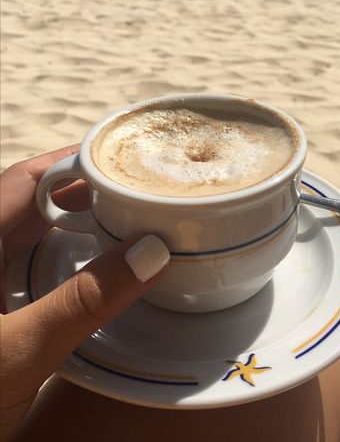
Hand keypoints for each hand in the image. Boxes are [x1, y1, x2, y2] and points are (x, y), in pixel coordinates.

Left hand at [0, 146, 169, 439]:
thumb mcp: (19, 351)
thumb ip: (83, 302)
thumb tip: (152, 253)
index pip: (23, 180)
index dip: (70, 162)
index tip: (119, 156)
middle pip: (29, 200)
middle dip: (80, 188)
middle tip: (133, 185)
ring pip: (28, 230)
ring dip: (72, 218)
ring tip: (122, 212)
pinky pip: (28, 259)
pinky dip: (62, 249)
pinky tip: (89, 255)